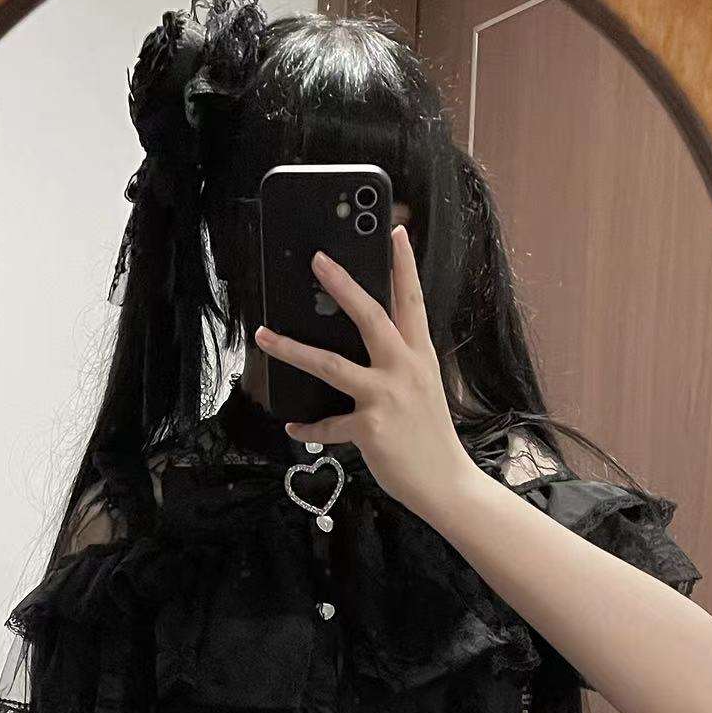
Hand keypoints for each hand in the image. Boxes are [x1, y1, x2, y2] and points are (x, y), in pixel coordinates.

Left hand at [253, 224, 476, 521]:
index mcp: (420, 356)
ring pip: (332, 364)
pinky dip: (309, 427)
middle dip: (344, 284)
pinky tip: (293, 425)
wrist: (446, 482)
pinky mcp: (370, 428)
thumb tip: (371, 343)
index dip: (403, 264)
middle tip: (317, 260)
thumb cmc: (430, 436)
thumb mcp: (424, 388)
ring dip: (293, 349)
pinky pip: (329, 425)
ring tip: (265, 336)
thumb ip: (400, 362)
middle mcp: (404, 370)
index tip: (394, 230)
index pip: (412, 300)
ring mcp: (386, 397)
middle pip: (371, 316)